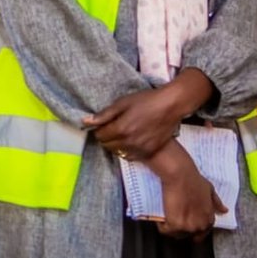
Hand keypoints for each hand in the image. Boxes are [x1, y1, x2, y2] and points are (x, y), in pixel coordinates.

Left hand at [83, 68, 214, 160]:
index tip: (103, 124)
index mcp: (121, 129)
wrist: (171, 106)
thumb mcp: (123, 102)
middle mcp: (129, 142)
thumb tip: (86, 122)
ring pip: (118, 152)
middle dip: (106, 137)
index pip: (100, 136)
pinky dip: (127, 150)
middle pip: (107, 145)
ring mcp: (139, 149)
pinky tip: (131, 140)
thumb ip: (104, 114)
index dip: (98, 129)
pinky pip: (130, 156)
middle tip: (112, 127)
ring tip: (122, 133)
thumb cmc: (146, 100)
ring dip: (115, 144)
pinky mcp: (148, 153)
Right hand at [147, 142, 227, 241]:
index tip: (186, 222)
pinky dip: (161, 224)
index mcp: (209, 219)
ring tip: (167, 216)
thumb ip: (216, 202)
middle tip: (174, 217)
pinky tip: (160, 216)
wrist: (180, 175)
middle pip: (188, 236)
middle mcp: (200, 226)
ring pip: (176, 234)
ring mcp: (187, 227)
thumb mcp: (210, 190)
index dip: (193, 228)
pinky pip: (165, 230)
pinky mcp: (174, 225)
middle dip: (181, 228)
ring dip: (171, 227)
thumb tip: (224, 210)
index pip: (202, 233)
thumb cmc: (194, 180)